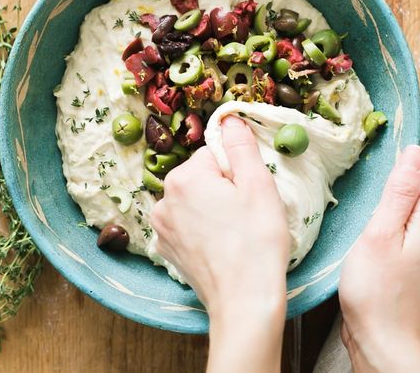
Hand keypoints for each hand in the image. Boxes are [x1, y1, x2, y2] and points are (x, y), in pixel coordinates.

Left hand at [151, 115, 289, 372]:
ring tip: (233, 232)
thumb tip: (229, 118)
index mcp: (184, 178)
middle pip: (201, 176)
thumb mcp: (257, 183)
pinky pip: (186, 223)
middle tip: (244, 213)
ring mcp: (162, 227)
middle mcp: (163, 199)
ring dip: (212, 208)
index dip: (236, 170)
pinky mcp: (167, 248)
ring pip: (194, 200)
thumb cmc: (256, 241)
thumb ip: (240, 144)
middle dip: (222, 187)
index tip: (248, 193)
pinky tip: (220, 245)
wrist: (244, 301)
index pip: (213, 154)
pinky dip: (202, 228)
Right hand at [339, 113, 419, 372]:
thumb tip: (416, 153)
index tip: (414, 106)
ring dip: (412, 160)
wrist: (382, 335)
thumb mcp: (381, 235)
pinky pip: (412, 200)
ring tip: (392, 139)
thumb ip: (400, 193)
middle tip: (399, 116)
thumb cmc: (376, 289)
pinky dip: (402, 182)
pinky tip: (386, 180)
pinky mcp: (412, 242)